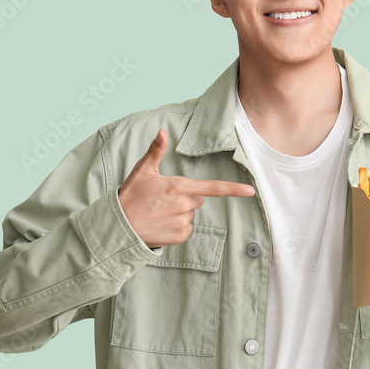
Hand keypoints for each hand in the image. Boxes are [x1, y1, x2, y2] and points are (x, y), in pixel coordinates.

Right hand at [118, 129, 254, 247]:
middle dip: (186, 197)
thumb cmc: (131, 196)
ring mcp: (183, 223)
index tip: (250, 191)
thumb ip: (156, 151)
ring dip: (180, 212)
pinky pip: (186, 228)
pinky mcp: (179, 236)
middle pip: (198, 198)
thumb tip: (162, 132)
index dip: (233, 189)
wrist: (119, 227)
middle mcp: (184, 206)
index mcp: (179, 187)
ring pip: (191, 213)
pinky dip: (176, 226)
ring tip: (158, 212)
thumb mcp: (142, 171)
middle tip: (164, 198)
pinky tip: (161, 223)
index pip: (212, 188)